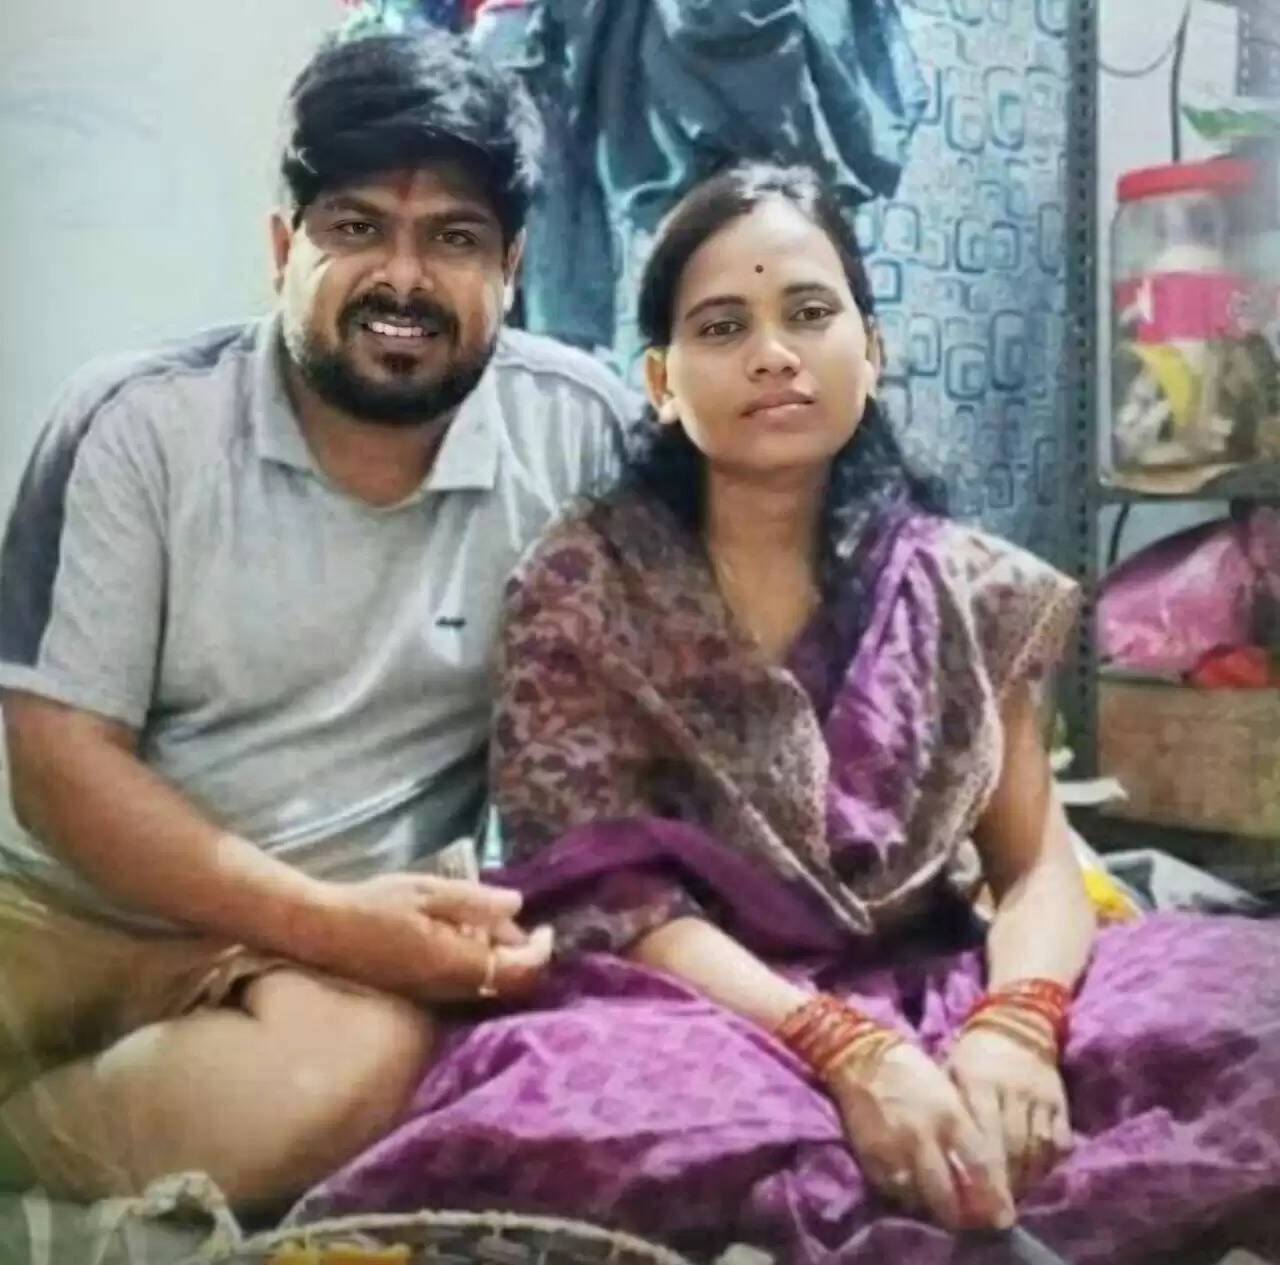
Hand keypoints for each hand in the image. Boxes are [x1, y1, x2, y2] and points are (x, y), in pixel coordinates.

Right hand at [309, 873, 553, 1003]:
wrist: (321, 931)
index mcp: (456, 963)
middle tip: (505, 915)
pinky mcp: (420, 992)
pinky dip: (475, 961)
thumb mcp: (427, 891)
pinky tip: (461, 932)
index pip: (517, 971)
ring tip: (485, 919)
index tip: (547, 928)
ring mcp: (433, 995)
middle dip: (518, 950)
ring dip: (496, 956)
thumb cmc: (373, 905)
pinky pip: (464, 984)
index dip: (539, 952)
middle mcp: (449, 989)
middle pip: (504, 982)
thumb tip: (517, 905)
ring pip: (484, 984)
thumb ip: (474, 900)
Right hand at [828, 1041, 1015, 1230]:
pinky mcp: (871, 1158)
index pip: (980, 1167)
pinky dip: (908, 1197)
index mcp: (950, 1116)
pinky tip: (916, 1193)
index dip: (995, 1198)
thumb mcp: (950, 1096)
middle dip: (963, 1217)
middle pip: (948, 1196)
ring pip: (920, 1200)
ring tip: (944, 1209)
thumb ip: (967, 1133)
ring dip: (934, 1208)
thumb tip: (985, 1174)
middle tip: (971, 1223)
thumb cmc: (914, 1073)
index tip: (1003, 1218)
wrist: (863, 1058)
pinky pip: (894, 1192)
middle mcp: (923, 1137)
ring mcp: (894, 1150)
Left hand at [946, 1024, 1071, 1195]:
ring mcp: (1040, 1096)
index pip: (985, 1136)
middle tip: (995, 1212)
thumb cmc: (972, 1057)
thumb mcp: (951, 1073)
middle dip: (1004, 1184)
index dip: (985, 1174)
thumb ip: (951, 1113)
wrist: (1015, 1026)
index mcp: (979, 1081)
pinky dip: (1047, 1165)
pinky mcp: (1061, 1103)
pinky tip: (1034, 1177)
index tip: (982, 1205)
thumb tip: (940, 1160)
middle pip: (1013, 1148)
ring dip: (1025, 1179)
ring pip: (1037, 1149)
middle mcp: (1013, 1089)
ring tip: (1012, 1199)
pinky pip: (1058, 1143)